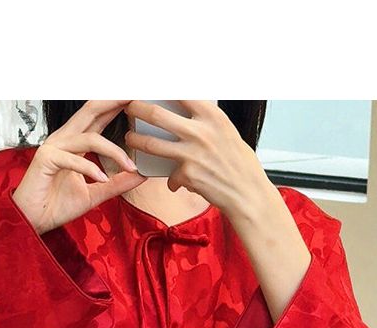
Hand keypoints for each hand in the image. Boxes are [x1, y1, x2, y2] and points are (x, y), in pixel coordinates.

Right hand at [12, 100, 146, 234]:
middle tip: (137, 97)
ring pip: (89, 138)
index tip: (139, 100)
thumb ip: (116, 184)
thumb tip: (140, 175)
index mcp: (74, 142)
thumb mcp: (94, 194)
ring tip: (130, 167)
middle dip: (115, 102)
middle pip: (92, 110)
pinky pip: (73, 159)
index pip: (99, 117)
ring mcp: (53, 147)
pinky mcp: (45, 159)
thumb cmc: (57, 206)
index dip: (117, 105)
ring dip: (114, 151)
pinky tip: (103, 178)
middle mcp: (64, 139)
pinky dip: (90, 169)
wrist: (32, 221)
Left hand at [125, 101, 310, 327]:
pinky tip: (175, 183)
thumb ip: (207, 122)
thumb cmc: (239, 164)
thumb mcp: (227, 133)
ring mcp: (191, 153)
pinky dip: (172, 181)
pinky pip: (170, 176)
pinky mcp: (186, 175)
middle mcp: (200, 131)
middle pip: (156, 114)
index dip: (159, 86)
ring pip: (152, 143)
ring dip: (136, 140)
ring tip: (129, 138)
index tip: (146, 84)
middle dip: (137, 108)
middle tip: (128, 107)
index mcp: (213, 116)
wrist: (248, 193)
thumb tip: (188, 109)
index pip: (180, 91)